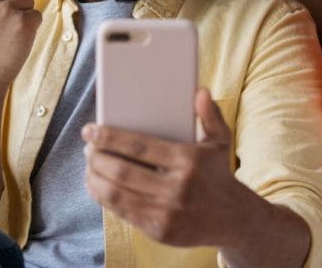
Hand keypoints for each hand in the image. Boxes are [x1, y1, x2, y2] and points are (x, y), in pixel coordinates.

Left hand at [82, 88, 241, 246]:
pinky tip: (97, 185)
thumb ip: (209, 114)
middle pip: (123, 171)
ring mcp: (166, 212)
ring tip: (89, 165)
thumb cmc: (218, 173)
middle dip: (97, 157)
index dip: (110, 137)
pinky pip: (122, 212)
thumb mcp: (220, 141)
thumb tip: (200, 91)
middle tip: (87, 147)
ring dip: (95, 178)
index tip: (91, 130)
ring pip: (117, 193)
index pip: (140, 147)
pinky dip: (103, 197)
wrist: (233, 218)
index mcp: (188, 161)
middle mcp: (177, 187)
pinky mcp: (159, 230)